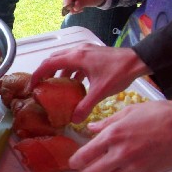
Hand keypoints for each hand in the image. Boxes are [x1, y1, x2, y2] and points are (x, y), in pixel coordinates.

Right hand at [31, 44, 151, 122]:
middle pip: (53, 59)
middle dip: (45, 72)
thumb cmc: (119, 72)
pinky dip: (70, 71)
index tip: (32, 86)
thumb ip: (85, 106)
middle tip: (41, 87)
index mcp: (76, 57)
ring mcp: (84, 50)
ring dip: (58, 72)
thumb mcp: (100, 92)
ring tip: (56, 87)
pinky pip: (74, 61)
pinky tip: (75, 83)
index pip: (48, 64)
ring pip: (64, 59)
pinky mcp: (91, 53)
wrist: (138, 60)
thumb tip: (74, 121)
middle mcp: (77, 50)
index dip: (37, 74)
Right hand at [62, 0, 105, 14]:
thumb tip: (74, 8)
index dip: (68, 6)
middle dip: (71, 7)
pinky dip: (71, 3)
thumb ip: (83, 3)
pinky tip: (78, 4)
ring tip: (80, 7)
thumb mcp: (92, 0)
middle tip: (80, 10)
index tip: (75, 11)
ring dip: (71, 6)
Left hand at [68, 100, 171, 171]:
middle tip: (85, 170)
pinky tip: (124, 166)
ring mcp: (133, 166)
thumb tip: (91, 128)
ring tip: (107, 166)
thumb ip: (107, 122)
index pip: (85, 154)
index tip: (72, 162)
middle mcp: (119, 153)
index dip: (75, 161)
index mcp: (112, 135)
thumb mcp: (129, 111)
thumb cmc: (158, 114)